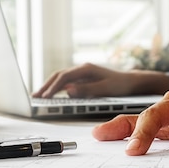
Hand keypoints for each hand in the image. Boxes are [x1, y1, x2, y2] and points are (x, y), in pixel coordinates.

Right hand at [32, 63, 168, 97]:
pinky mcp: (84, 79)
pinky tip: (51, 94)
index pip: (63, 78)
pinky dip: (57, 88)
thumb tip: (68, 91)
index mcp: (86, 69)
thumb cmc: (122, 85)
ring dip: (49, 87)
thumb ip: (86, 90)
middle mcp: (82, 69)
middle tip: (34, 97)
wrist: (134, 82)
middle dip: (45, 86)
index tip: (44, 98)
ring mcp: (83, 73)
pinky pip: (66, 82)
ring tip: (38, 96)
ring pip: (61, 79)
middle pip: (58, 76)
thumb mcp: (105, 89)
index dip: (52, 88)